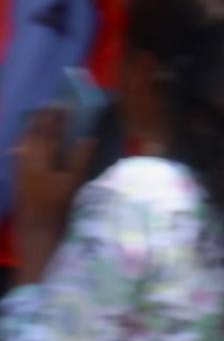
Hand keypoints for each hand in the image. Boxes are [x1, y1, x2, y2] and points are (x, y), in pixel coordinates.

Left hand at [13, 106, 94, 283]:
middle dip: (41, 120)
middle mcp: (27, 161)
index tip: (63, 104)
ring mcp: (21, 171)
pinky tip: (25, 146)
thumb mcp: (73, 184)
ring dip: (32, 130)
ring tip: (38, 120)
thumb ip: (79, 159)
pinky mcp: (19, 181)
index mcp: (40, 159)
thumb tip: (88, 138)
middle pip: (33, 135)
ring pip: (25, 144)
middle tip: (48, 107)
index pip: (49, 132)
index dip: (56, 117)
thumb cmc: (58, 212)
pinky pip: (21, 155)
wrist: (36, 236)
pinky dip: (26, 145)